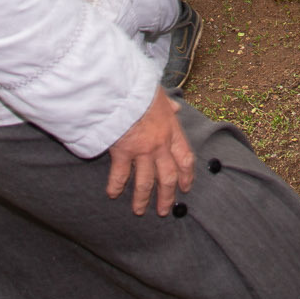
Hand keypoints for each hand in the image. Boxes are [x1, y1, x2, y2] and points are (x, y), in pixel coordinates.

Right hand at [106, 87, 195, 215]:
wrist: (120, 87)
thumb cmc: (139, 88)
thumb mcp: (160, 94)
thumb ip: (168, 106)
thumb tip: (176, 108)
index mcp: (172, 130)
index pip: (185, 158)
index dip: (187, 175)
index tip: (186, 187)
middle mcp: (160, 144)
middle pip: (168, 177)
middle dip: (167, 196)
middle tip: (165, 210)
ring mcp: (141, 150)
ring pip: (146, 182)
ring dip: (143, 199)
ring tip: (140, 211)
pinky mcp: (122, 152)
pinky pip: (120, 175)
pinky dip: (116, 186)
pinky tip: (113, 194)